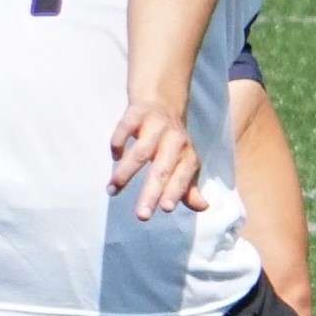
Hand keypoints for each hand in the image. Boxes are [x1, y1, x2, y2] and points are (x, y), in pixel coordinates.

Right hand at [107, 103, 206, 220]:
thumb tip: (202, 207)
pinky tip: (114, 156)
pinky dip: (118, 143)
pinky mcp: (136, 113)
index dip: (176, 191)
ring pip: (140, 152)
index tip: (166, 209)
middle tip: (141, 216)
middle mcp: (174, 140)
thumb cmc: (171, 141)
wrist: (161, 100)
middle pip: (162, 169)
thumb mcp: (183, 162)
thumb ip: (188, 187)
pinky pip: (125, 128)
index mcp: (187, 154)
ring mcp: (156, 125)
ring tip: (112, 190)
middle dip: (152, 193)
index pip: (183, 176)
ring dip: (125, 173)